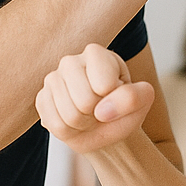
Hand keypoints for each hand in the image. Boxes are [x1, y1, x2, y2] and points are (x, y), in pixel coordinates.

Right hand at [36, 45, 153, 154]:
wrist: (105, 128)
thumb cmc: (124, 108)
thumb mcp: (143, 100)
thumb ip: (133, 98)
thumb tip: (101, 111)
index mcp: (96, 54)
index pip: (103, 85)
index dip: (114, 100)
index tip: (115, 97)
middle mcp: (70, 61)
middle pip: (84, 101)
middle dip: (98, 114)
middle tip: (101, 110)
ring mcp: (52, 79)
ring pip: (69, 116)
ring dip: (84, 125)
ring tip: (89, 116)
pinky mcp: (42, 98)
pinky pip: (55, 124)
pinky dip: (70, 132)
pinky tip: (75, 122)